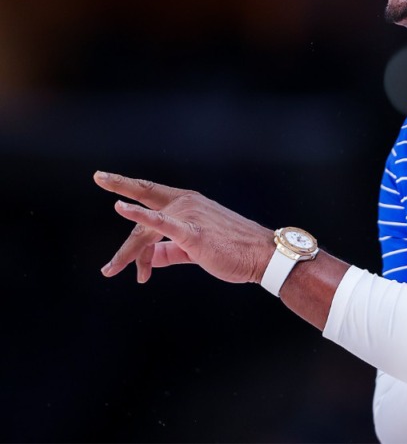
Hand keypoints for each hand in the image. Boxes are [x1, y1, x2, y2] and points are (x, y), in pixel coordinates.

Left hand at [95, 171, 272, 284]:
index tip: (103, 178)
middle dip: (123, 218)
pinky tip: (122, 207)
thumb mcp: (194, 249)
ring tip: (115, 271)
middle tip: (104, 226)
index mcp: (188, 203)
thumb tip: (150, 258)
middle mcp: (186, 203)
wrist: (261, 257)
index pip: (150, 194)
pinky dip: (140, 215)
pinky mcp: (192, 232)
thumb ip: (169, 252)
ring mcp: (188, 215)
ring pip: (145, 231)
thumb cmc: (234, 251)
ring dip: (129, 254)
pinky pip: (161, 223)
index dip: (125, 185)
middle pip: (142, 216)